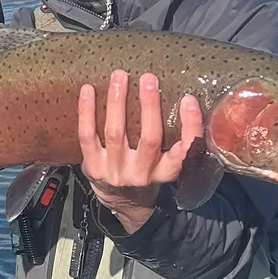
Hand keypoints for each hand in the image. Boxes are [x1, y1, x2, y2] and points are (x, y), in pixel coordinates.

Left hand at [77, 70, 203, 232]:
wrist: (122, 202)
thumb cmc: (148, 171)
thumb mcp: (167, 161)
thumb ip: (174, 138)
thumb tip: (180, 95)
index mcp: (167, 171)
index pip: (185, 150)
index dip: (190, 125)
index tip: (189, 100)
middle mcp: (143, 174)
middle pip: (149, 139)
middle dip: (150, 106)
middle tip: (149, 78)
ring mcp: (116, 172)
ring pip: (116, 133)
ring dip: (117, 102)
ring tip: (119, 76)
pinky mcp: (94, 168)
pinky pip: (87, 136)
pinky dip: (87, 112)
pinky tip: (88, 90)